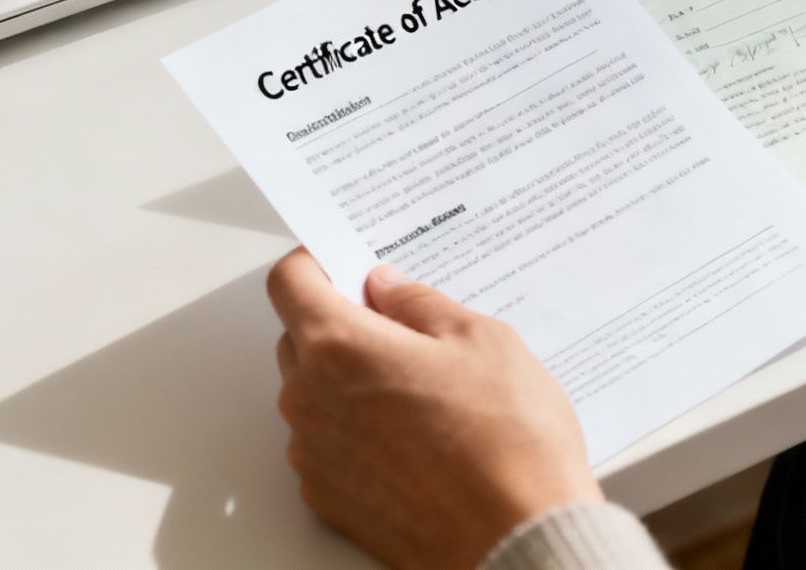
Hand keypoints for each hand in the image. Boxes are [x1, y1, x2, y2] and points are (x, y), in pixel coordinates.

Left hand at [268, 250, 600, 569]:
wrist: (516, 541)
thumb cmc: (507, 445)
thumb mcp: (481, 341)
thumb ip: (421, 305)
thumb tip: (388, 289)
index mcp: (340, 348)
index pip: (289, 282)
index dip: (315, 263)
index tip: (343, 263)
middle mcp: (310, 402)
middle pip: (298, 338)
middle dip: (340, 323)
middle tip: (404, 328)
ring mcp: (314, 457)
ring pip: (313, 395)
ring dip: (349, 382)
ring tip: (423, 393)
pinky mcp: (329, 501)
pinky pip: (327, 446)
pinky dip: (356, 433)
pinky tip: (416, 439)